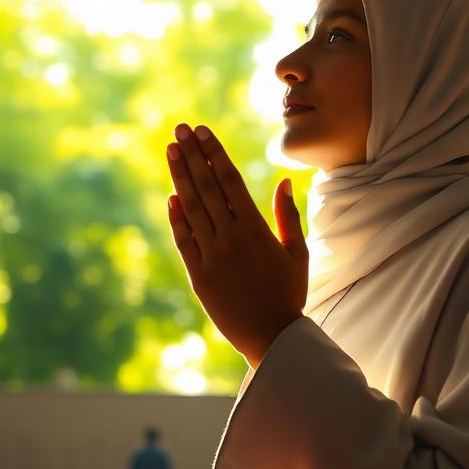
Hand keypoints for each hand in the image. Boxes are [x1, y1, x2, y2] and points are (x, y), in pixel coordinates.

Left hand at [165, 123, 307, 368]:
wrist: (271, 339)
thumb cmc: (288, 294)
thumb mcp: (297, 253)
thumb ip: (289, 215)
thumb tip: (284, 181)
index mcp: (256, 230)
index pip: (230, 181)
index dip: (214, 154)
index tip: (202, 131)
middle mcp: (231, 238)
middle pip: (206, 187)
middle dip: (192, 155)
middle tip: (179, 129)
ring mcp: (212, 256)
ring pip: (191, 208)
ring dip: (179, 176)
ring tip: (170, 150)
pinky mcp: (197, 275)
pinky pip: (183, 239)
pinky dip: (176, 217)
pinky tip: (172, 195)